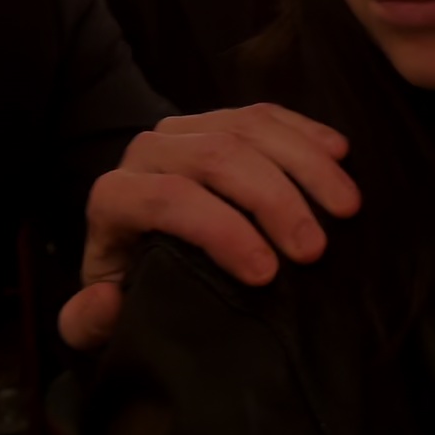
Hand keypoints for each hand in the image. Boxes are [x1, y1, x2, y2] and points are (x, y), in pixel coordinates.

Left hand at [58, 104, 358, 350]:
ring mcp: (187, 127)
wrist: (137, 240)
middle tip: (315, 249)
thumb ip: (88, 320)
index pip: (166, 198)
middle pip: (216, 156)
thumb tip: (107, 302)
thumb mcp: (101, 313)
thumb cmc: (131, 281)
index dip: (220, 230)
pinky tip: (341, 156)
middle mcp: (146, 151)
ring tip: (346, 208)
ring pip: (248, 128)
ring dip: (304, 165)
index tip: (266, 273)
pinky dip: (307, 133)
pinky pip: (267, 114)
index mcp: (114, 197)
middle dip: (274, 200)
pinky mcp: (221, 117)